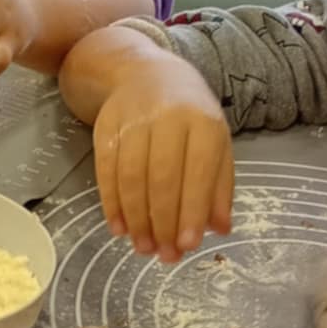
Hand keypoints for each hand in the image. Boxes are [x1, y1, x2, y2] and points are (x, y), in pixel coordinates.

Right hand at [92, 47, 232, 259]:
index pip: (199, 172)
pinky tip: (118, 227)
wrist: (145, 72)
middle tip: (165, 255)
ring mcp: (134, 120)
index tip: (189, 245)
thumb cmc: (190, 114)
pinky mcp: (106, 126)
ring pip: (132, 177)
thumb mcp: (215, 142)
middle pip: (162, 178)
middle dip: (162, 222)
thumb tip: (220, 229)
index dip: (192, 211)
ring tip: (143, 247)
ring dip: (136, 218)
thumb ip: (220, 185)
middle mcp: (168, 118)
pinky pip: (106, 170)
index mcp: (203, 122)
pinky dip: (111, 202)